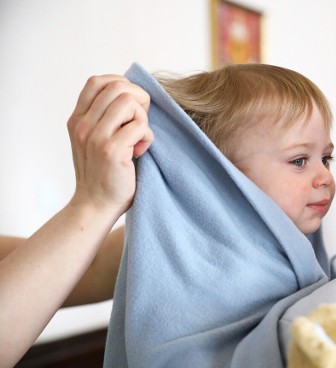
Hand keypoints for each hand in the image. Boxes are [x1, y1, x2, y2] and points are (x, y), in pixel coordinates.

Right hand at [67, 75, 153, 218]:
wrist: (96, 206)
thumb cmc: (104, 173)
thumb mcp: (95, 140)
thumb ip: (104, 118)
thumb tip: (133, 94)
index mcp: (77, 119)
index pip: (96, 81)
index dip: (121, 85)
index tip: (131, 107)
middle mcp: (82, 125)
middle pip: (117, 87)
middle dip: (138, 100)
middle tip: (141, 122)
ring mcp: (95, 137)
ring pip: (129, 102)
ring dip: (142, 118)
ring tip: (138, 138)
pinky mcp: (111, 150)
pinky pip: (140, 126)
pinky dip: (147, 136)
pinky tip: (140, 151)